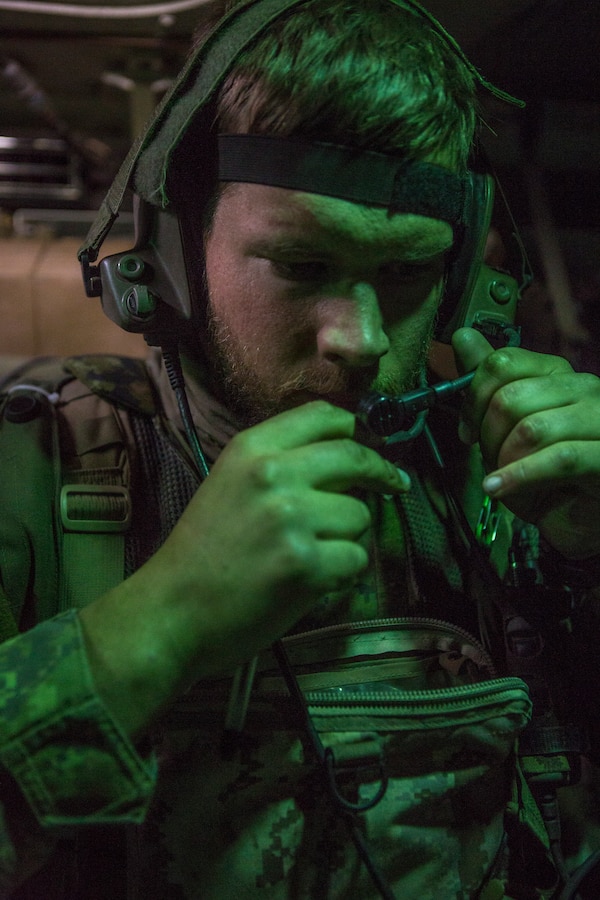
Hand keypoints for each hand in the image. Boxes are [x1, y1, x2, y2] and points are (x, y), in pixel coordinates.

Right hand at [154, 400, 408, 668]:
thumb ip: (280, 466)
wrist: (172, 610)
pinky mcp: (306, 563)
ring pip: (359, 515)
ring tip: (312, 556)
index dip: (352, 432)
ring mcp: (291, 518)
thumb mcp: (229, 485)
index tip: (366, 447)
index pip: (322, 416)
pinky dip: (343, 574)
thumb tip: (346, 462)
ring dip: (347, 537)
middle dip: (382, 473)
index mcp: (251, 449)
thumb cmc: (202, 553)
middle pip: (354, 457)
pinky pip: (356, 558)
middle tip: (396, 484)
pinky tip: (313, 581)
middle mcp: (273, 474)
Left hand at [452, 327, 599, 559]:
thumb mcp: (507, 430)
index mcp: (558, 374)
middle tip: (489, 461)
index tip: (467, 431)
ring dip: (504, 461)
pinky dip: (520, 476)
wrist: (579, 522)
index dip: (473, 400)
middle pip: (510, 398)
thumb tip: (463, 337)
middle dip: (488, 437)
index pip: (503, 363)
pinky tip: (498, 488)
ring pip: (531, 428)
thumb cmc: (545, 478)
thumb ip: (487, 385)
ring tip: (502, 479)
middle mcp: (585, 389)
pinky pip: (559, 458)